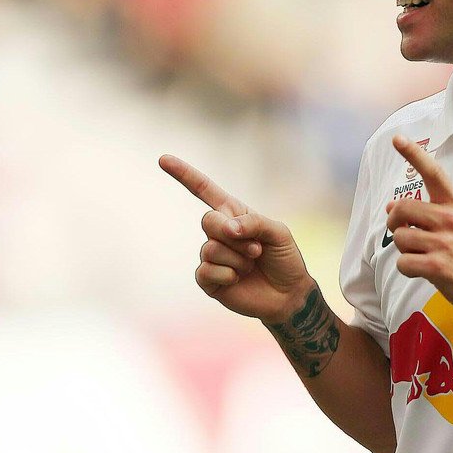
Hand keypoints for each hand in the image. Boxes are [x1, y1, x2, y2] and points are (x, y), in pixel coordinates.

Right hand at [159, 154, 313, 323]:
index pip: (204, 190)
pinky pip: (206, 271)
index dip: (184, 174)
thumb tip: (226, 228)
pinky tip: (238, 279)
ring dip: (238, 258)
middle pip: (208, 220)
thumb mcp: (278, 232)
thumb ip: (253, 223)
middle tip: (256, 248)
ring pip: (211, 249)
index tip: (163, 159)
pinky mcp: (208, 279)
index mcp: (233, 214)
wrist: (288, 294)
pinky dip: (229, 274)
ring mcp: (212, 256)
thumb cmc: (284, 259)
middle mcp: (219, 233)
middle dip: (234, 235)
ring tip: (252, 265)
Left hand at [386, 135, 452, 316]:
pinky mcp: (438, 267)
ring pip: (400, 238)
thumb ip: (430, 213)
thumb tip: (391, 206)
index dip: (413, 153)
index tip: (397, 139)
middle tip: (403, 232)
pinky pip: (403, 262)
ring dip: (404, 249)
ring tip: (423, 255)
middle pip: (402, 208)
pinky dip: (407, 268)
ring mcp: (444, 243)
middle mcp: (450, 219)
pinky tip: (423, 271)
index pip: (434, 172)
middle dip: (394, 222)